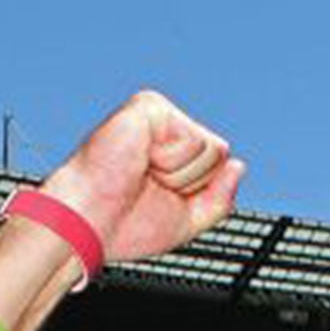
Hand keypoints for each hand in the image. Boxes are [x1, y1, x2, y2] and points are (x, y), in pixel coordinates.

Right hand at [39, 91, 244, 264]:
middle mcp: (166, 127)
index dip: (197, 191)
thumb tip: (239, 167)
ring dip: (179, 174)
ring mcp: (158, 114)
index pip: (219, 164)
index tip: (158, 197)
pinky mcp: (150, 107)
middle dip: (191, 182)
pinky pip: (193, 139)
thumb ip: (218, 198)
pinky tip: (141, 160)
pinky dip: (171, 161)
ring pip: (211, 148)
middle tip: (149, 186)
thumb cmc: (125, 224)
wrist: (90, 223)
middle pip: (219, 153)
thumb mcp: (186, 220)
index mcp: (172, 149)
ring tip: (142, 174)